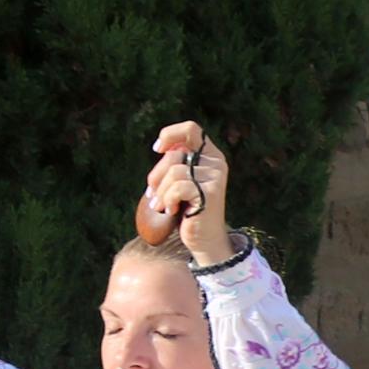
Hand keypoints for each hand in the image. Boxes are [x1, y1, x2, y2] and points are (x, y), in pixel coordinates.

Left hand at [142, 121, 233, 265]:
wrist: (204, 238)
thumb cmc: (188, 209)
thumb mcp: (179, 181)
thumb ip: (175, 163)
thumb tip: (161, 148)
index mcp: (210, 155)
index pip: (191, 130)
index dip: (170, 135)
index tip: (157, 149)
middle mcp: (216, 162)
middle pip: (174, 156)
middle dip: (156, 176)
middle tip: (152, 193)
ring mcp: (215, 177)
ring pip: (174, 172)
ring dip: (161, 192)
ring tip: (161, 205)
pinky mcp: (210, 192)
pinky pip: (178, 187)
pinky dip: (168, 200)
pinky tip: (171, 210)